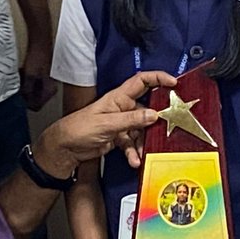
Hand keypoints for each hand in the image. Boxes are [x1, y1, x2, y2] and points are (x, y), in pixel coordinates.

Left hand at [20, 38, 56, 110]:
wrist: (40, 41)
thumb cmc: (38, 56)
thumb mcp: (30, 76)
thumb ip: (26, 91)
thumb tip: (22, 102)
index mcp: (50, 90)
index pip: (36, 106)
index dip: (25, 102)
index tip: (19, 95)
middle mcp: (51, 88)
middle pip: (34, 99)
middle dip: (24, 93)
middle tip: (19, 84)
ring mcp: (47, 82)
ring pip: (32, 91)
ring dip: (24, 86)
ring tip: (21, 76)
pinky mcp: (43, 76)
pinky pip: (32, 84)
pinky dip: (26, 80)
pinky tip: (23, 72)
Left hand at [37, 71, 176, 175]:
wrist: (66, 148)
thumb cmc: (79, 128)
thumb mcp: (107, 123)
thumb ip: (131, 119)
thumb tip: (154, 115)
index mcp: (119, 97)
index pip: (142, 81)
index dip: (159, 78)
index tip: (174, 83)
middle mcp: (123, 108)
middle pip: (148, 108)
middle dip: (158, 117)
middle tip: (169, 124)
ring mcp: (122, 123)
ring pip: (142, 129)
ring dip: (144, 142)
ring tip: (143, 151)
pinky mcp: (119, 137)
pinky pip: (133, 144)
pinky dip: (134, 152)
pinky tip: (133, 160)